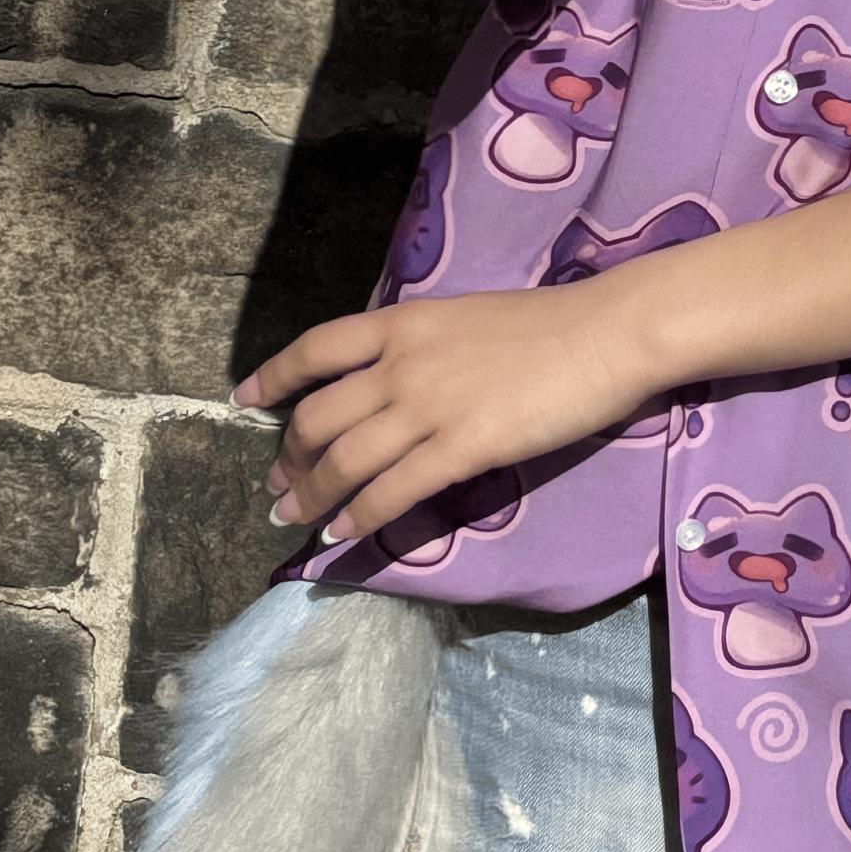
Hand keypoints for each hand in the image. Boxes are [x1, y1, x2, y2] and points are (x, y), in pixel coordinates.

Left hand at [232, 279, 658, 540]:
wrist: (605, 334)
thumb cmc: (553, 323)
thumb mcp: (468, 317)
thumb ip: (427, 346)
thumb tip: (401, 378)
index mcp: (404, 322)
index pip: (317, 348)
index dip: (274, 376)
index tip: (244, 398)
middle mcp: (401, 363)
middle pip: (318, 416)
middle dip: (290, 457)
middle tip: (278, 484)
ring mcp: (428, 407)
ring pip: (345, 460)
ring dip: (311, 495)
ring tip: (295, 519)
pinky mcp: (461, 448)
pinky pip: (393, 491)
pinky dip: (360, 517)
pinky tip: (343, 534)